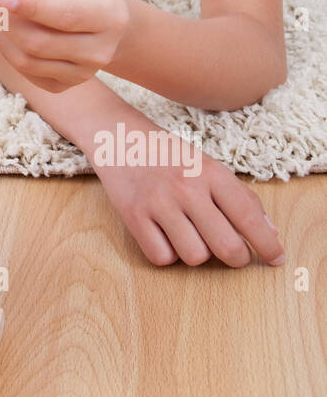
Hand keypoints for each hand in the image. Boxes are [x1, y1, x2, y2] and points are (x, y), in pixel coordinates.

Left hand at [0, 0, 129, 91]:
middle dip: (6, 21)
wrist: (109, 24)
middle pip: (39, 42)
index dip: (29, 7)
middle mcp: (100, 49)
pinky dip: (9, 51)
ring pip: (27, 61)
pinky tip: (9, 32)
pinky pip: (26, 73)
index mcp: (107, 13)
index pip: (63, 15)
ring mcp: (83, 72)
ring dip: (1, 36)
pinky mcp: (66, 85)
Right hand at [96, 142, 285, 268]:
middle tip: (234, 254)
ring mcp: (158, 203)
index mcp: (211, 172)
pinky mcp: (133, 216)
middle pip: (226, 246)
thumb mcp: (209, 165)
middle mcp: (186, 187)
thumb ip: (240, 197)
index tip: (276, 259)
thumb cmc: (170, 156)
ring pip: (195, 256)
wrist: (119, 137)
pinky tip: (165, 235)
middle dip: (236, 258)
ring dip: (197, 253)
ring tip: (190, 234)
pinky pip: (162, 257)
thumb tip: (268, 232)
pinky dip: (167, 254)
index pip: (248, 217)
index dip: (267, 244)